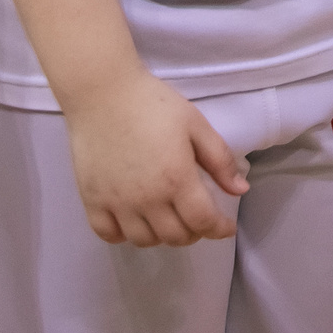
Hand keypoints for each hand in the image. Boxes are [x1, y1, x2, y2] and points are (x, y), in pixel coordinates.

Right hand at [63, 69, 249, 246]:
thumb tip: (240, 190)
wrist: (103, 92)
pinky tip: (133, 220)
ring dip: (162, 235)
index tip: (226, 226)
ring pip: (144, 240)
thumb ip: (220, 160)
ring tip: (167, 219)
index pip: (203, 222)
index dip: (219, 229)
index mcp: (177, 179)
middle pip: (175, 236)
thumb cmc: (153, 103)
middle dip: (194, 232)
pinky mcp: (92, 200)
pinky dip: (124, 235)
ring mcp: (117, 202)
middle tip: (197, 217)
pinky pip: (109, 235)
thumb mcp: (196, 124)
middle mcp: (148, 199)